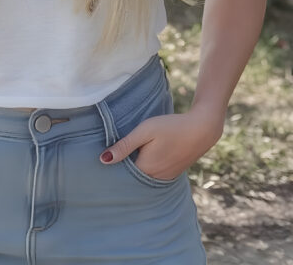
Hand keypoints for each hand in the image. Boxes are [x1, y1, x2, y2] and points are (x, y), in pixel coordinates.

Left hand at [99, 108, 222, 180]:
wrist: (201, 129)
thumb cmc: (171, 126)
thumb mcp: (145, 130)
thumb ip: (125, 145)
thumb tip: (103, 160)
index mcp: (146, 169)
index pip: (122, 175)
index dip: (112, 167)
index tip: (103, 159)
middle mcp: (155, 178)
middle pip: (133, 178)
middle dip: (123, 170)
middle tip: (112, 157)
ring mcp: (166, 177)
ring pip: (144, 178)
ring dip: (136, 170)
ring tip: (127, 157)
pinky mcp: (173, 174)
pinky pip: (154, 176)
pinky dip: (148, 169)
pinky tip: (145, 157)